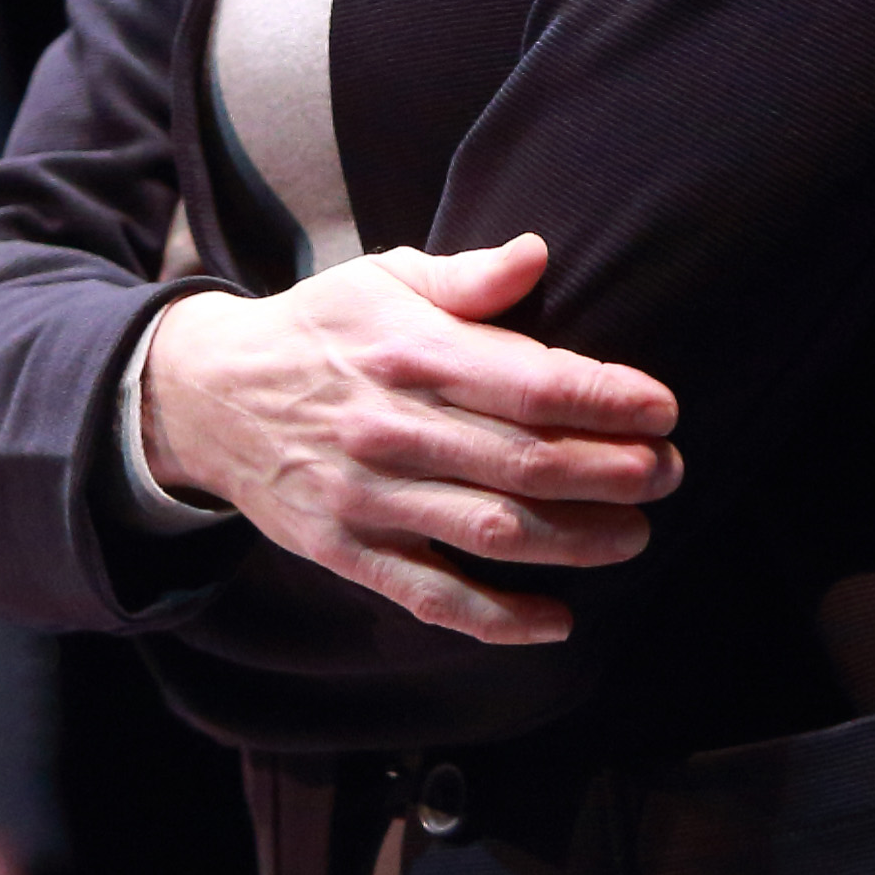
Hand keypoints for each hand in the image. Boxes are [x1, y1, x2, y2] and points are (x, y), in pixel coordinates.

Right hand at [137, 233, 679, 646]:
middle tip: (668, 474)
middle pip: (527, 462)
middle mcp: (391, 428)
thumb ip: (466, 279)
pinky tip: (556, 619)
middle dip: (615, 473)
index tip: (664, 409)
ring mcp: (368, 497)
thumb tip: (538, 254)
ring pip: (493, 531)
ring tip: (634, 535)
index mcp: (410, 352)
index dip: (608, 400)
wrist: (205, 396)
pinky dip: (498, 617)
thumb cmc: (318, 331)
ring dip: (578, 542)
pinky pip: (431, 596)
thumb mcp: (382, 279)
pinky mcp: (346, 551)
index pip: (531, 381)